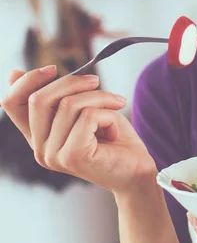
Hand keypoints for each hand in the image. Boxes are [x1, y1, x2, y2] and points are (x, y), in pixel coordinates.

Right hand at [1, 66, 156, 194]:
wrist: (138, 173)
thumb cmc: (116, 141)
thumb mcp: (83, 111)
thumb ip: (57, 97)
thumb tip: (16, 72)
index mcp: (38, 138)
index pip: (11, 103)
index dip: (28, 80)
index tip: (53, 69)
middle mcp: (40, 149)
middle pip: (39, 99)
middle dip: (71, 82)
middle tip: (97, 82)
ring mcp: (53, 155)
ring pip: (68, 104)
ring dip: (99, 97)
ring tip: (117, 105)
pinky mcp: (73, 156)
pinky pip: (88, 116)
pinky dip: (108, 115)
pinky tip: (115, 131)